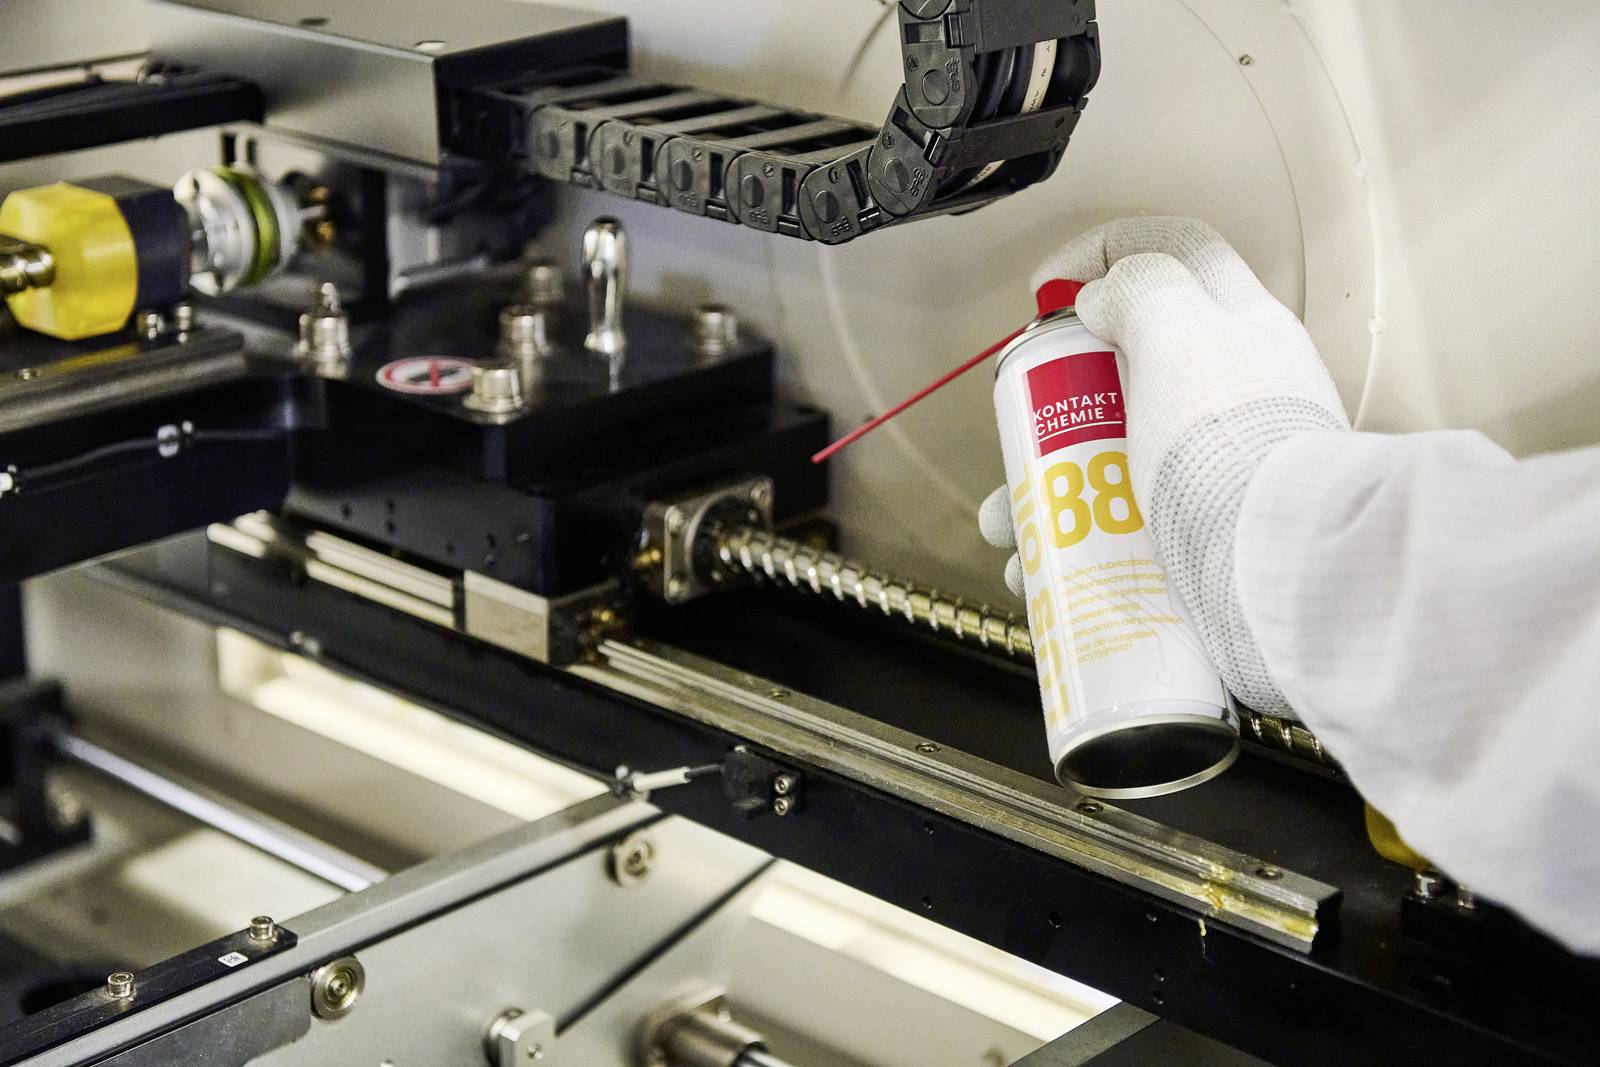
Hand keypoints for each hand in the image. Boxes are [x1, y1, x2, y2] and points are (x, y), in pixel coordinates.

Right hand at [980, 217, 1349, 713]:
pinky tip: (1036, 570)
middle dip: (1053, 397)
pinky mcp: (1197, 535)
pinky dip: (1068, 548)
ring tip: (1009, 524)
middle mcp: (1232, 393)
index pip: (1177, 250)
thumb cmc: (1232, 449)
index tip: (1046, 289)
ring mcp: (1214, 467)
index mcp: (1239, 328)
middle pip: (1125, 366)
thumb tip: (1104, 294)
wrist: (1277, 575)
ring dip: (1043, 486)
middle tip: (1021, 423)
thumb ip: (1144, 291)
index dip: (1105, 249)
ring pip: (1109, 458)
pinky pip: (1117, 531)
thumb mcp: (1184, 337)